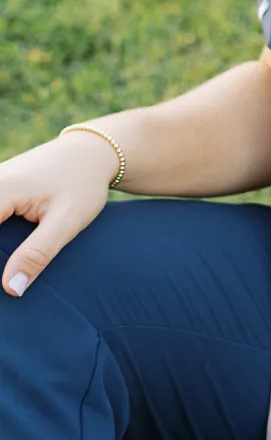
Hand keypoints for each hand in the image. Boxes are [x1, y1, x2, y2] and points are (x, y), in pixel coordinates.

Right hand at [0, 133, 119, 295]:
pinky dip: (0, 230)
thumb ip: (38, 254)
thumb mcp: (68, 221)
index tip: (2, 281)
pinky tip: (8, 252)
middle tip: (8, 277)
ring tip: (8, 262)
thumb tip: (10, 288)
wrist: (92, 150)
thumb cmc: (83, 183)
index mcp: (2, 190)